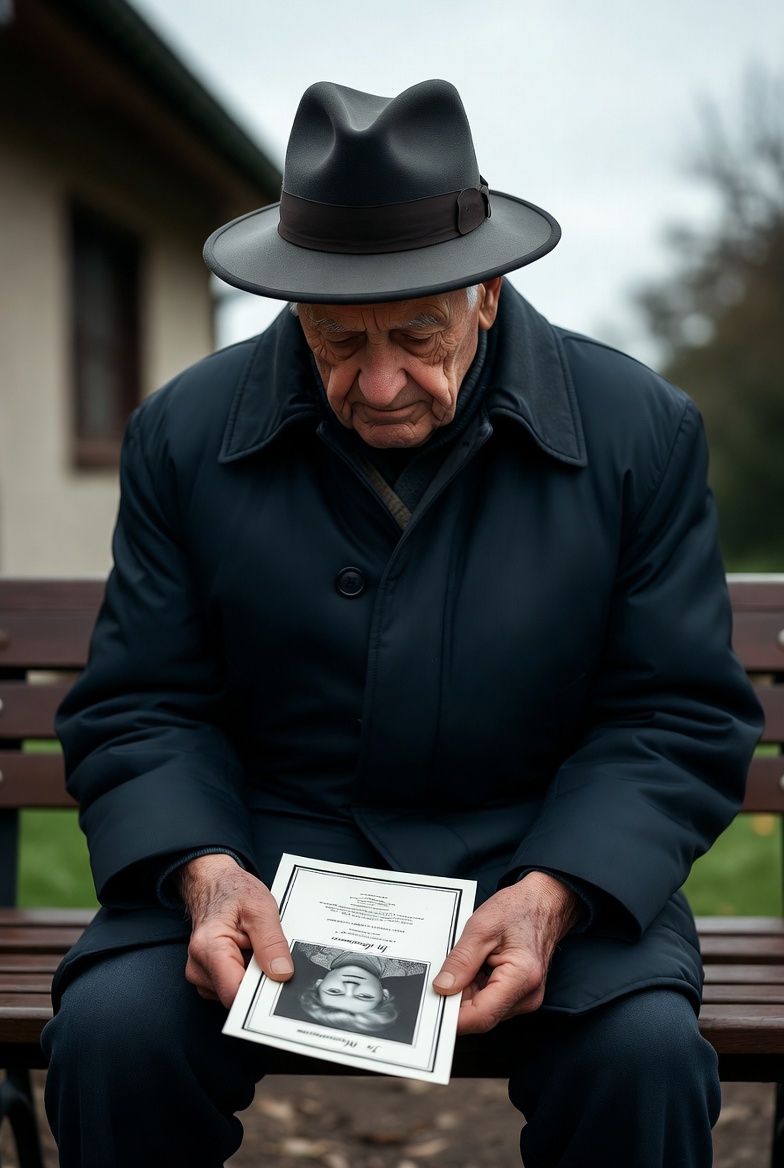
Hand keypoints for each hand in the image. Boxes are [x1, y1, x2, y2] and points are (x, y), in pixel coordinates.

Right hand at [177, 854, 292, 1007]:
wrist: (213, 884)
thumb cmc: (232, 891)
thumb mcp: (261, 908)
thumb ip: (271, 942)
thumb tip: (281, 974)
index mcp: (209, 948)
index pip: (235, 992)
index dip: (260, 990)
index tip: (278, 979)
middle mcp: (198, 967)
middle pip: (237, 995)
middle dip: (258, 979)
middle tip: (266, 952)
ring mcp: (200, 975)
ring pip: (236, 993)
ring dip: (252, 975)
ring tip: (253, 948)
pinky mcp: (207, 978)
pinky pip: (232, 987)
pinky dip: (245, 974)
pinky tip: (247, 954)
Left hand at [432, 872, 580, 1034]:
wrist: (544, 904)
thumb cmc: (519, 910)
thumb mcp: (481, 927)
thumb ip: (461, 961)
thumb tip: (442, 987)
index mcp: (521, 978)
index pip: (481, 1016)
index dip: (453, 1017)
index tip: (434, 1006)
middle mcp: (527, 996)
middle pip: (481, 1015)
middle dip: (459, 999)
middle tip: (445, 974)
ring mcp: (526, 998)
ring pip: (484, 1010)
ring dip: (468, 992)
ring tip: (470, 962)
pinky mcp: (521, 996)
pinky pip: (491, 1001)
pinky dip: (478, 988)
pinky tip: (478, 967)